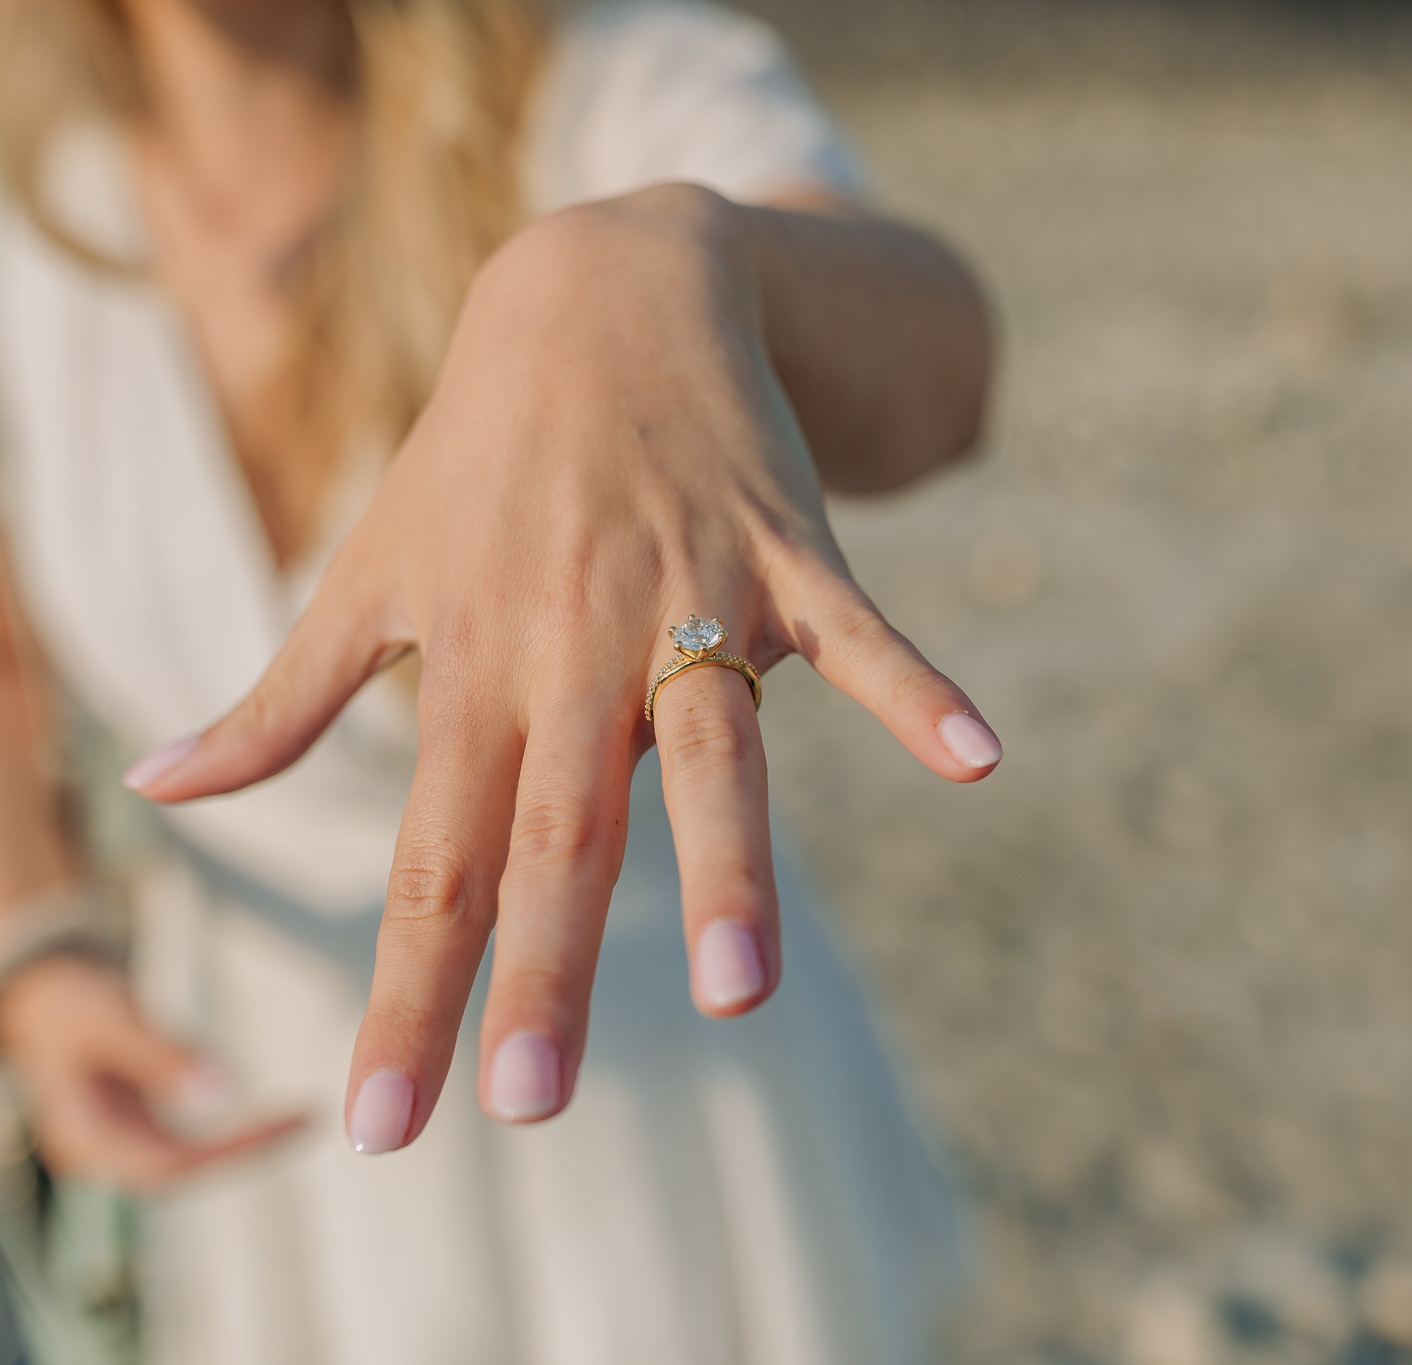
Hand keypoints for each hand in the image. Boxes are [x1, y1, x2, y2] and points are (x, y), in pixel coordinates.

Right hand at [0, 956, 303, 1188]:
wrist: (40, 989)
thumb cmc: (69, 1000)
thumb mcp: (112, 1020)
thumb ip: (161, 1057)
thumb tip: (220, 1093)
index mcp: (84, 1139)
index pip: (168, 1168)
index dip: (233, 1152)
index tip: (288, 1123)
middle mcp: (98, 1151)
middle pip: (184, 1171)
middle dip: (247, 1150)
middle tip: (306, 1119)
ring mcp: (115, 1140)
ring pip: (188, 1159)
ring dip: (243, 1144)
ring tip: (299, 1117)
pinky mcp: (132, 1123)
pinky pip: (187, 1141)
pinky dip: (228, 1131)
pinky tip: (267, 1116)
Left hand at [122, 185, 1002, 1152]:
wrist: (603, 285)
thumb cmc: (479, 452)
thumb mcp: (370, 568)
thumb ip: (286, 696)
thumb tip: (155, 787)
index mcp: (474, 668)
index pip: (433, 858)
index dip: (407, 993)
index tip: (384, 1128)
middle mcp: (573, 645)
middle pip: (559, 829)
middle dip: (545, 969)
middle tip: (531, 1103)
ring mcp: (688, 596)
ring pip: (705, 749)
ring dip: (725, 867)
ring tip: (739, 994)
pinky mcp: (787, 551)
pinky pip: (859, 631)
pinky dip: (915, 689)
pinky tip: (978, 757)